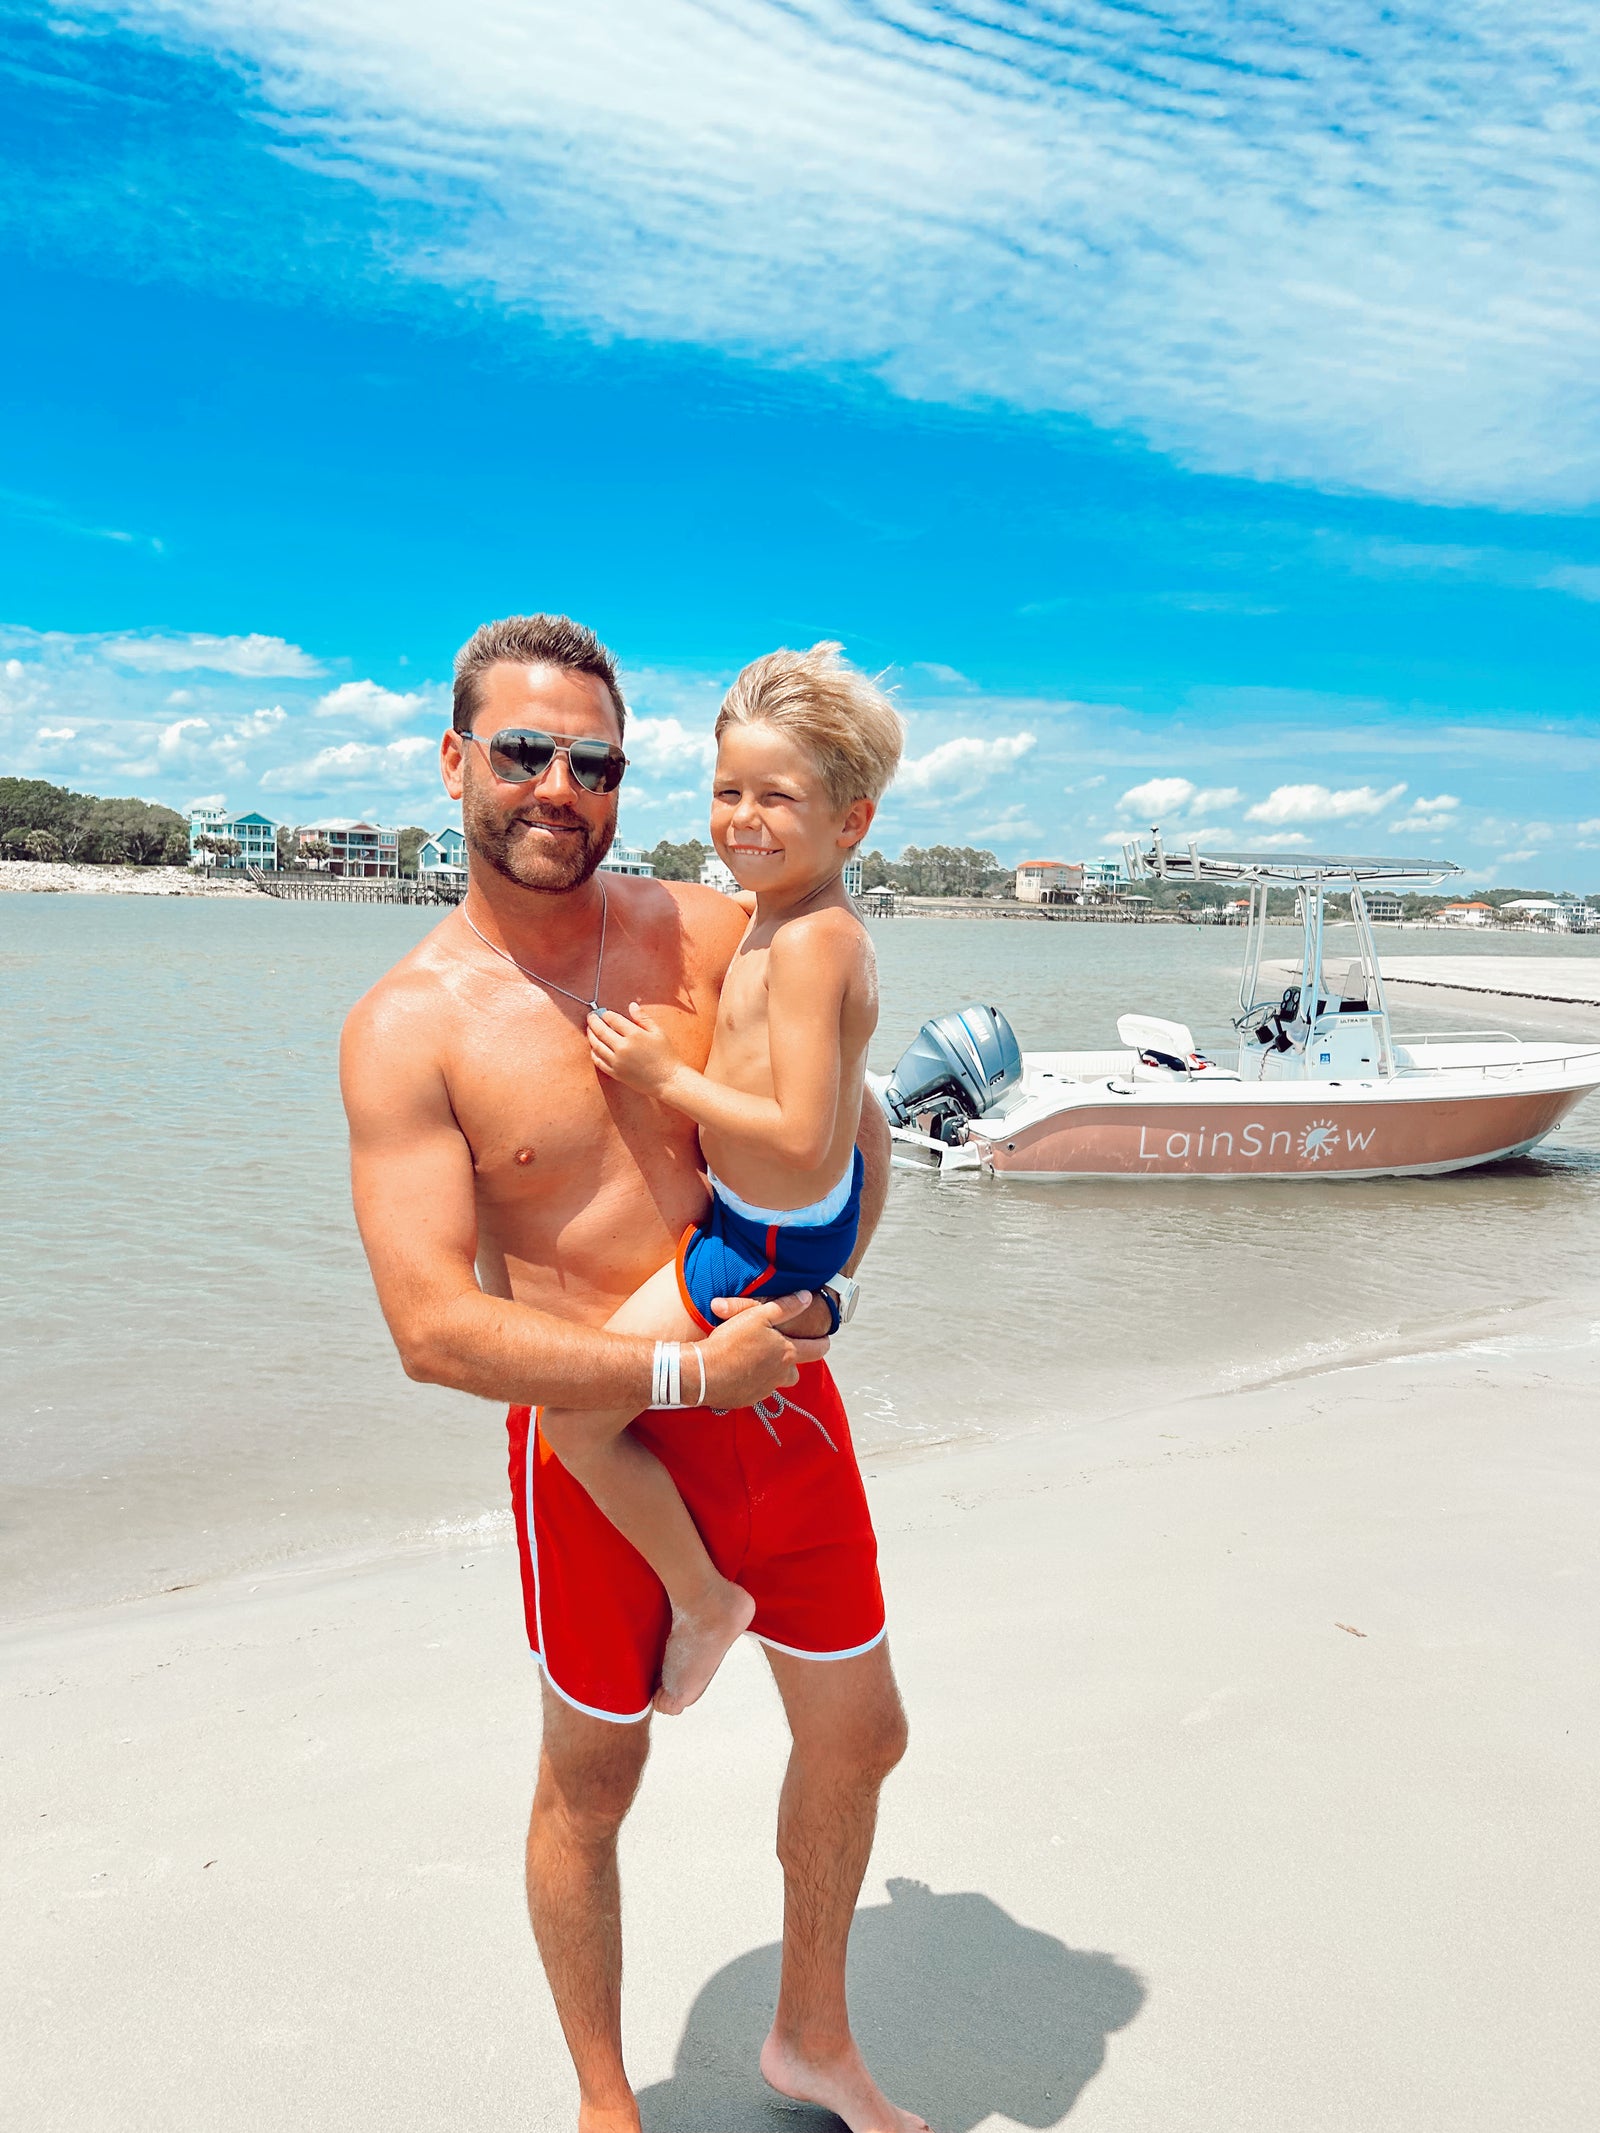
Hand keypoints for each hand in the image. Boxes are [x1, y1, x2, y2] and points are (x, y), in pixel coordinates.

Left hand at [587, 1003, 679, 1095]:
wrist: (668, 1080)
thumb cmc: (666, 1056)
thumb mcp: (658, 1032)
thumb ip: (643, 1018)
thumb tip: (632, 1005)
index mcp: (634, 1035)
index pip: (613, 1019)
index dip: (606, 1014)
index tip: (603, 1012)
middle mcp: (623, 1047)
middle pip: (601, 1031)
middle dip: (594, 1021)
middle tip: (591, 1017)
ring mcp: (617, 1061)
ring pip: (596, 1045)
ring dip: (591, 1035)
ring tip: (590, 1030)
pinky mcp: (616, 1073)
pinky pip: (598, 1061)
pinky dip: (593, 1053)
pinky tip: (594, 1047)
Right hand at [699, 1292, 829, 1407]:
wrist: (703, 1373)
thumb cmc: (731, 1341)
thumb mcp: (759, 1315)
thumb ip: (786, 1306)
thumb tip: (807, 1297)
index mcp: (787, 1354)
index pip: (817, 1350)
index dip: (823, 1343)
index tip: (825, 1340)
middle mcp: (780, 1376)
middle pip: (795, 1373)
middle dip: (790, 1363)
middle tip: (778, 1351)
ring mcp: (763, 1390)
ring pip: (774, 1382)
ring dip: (769, 1372)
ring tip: (754, 1360)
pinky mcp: (746, 1400)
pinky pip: (754, 1390)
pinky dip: (750, 1381)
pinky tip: (736, 1370)